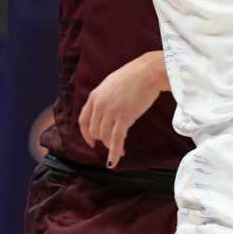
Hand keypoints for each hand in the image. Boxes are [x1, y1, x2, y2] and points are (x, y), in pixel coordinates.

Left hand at [78, 53, 166, 167]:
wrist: (149, 72)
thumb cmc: (134, 76)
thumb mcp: (111, 85)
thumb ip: (104, 98)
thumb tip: (105, 112)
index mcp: (94, 96)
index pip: (83, 121)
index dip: (86, 134)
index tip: (91, 142)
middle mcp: (99, 105)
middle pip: (95, 131)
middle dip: (102, 140)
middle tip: (112, 144)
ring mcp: (111, 111)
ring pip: (105, 137)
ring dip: (111, 147)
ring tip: (120, 150)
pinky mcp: (124, 117)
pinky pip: (116, 140)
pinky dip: (114, 152)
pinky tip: (115, 161)